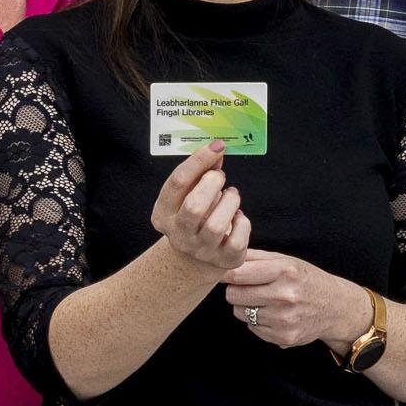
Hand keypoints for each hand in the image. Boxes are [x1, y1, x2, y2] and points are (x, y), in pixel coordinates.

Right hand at [153, 144, 250, 278]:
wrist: (197, 257)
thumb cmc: (195, 216)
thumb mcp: (189, 194)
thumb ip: (200, 173)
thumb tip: (217, 149)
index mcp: (163, 215)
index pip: (177, 183)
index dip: (198, 160)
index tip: (217, 146)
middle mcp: (178, 235)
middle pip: (194, 207)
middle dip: (212, 184)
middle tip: (220, 176)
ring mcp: (201, 250)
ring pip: (217, 225)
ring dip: (230, 201)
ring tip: (231, 195)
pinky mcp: (224, 260)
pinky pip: (237, 238)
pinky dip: (242, 222)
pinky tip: (238, 216)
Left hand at [223, 251, 373, 353]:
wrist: (336, 308)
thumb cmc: (307, 280)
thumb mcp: (287, 260)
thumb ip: (255, 256)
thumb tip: (226, 255)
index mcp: (285, 271)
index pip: (238, 274)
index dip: (226, 274)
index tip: (223, 273)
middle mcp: (285, 296)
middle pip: (233, 295)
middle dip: (237, 290)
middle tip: (250, 287)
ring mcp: (284, 320)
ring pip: (240, 313)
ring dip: (247, 307)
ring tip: (266, 301)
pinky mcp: (283, 338)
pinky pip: (252, 328)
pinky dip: (258, 321)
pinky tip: (275, 315)